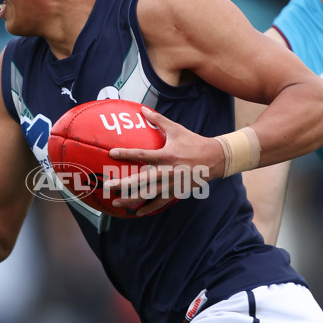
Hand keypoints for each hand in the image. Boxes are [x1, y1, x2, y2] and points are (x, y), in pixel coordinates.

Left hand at [103, 108, 221, 214]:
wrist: (214, 159)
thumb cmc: (194, 142)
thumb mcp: (177, 129)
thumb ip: (158, 120)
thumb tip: (143, 109)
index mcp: (166, 155)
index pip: (142, 155)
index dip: (126, 154)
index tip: (111, 154)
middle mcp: (167, 171)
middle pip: (140, 180)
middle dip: (122, 184)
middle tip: (107, 186)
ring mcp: (171, 184)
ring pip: (147, 194)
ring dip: (130, 199)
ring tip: (116, 202)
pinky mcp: (175, 191)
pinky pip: (159, 202)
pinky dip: (148, 208)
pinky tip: (137, 212)